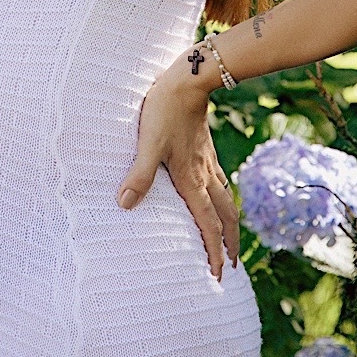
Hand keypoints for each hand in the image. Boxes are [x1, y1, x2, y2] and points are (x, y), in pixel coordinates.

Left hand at [117, 54, 238, 281]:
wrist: (189, 79)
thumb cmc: (164, 110)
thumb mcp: (148, 142)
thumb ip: (139, 174)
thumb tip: (125, 204)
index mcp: (192, 179)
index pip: (207, 224)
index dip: (213, 252)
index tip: (219, 276)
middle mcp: (204, 175)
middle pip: (225, 217)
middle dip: (229, 245)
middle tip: (232, 267)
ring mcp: (208, 162)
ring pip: (225, 200)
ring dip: (229, 224)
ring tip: (229, 239)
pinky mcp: (205, 149)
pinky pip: (220, 182)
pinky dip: (223, 199)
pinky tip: (215, 196)